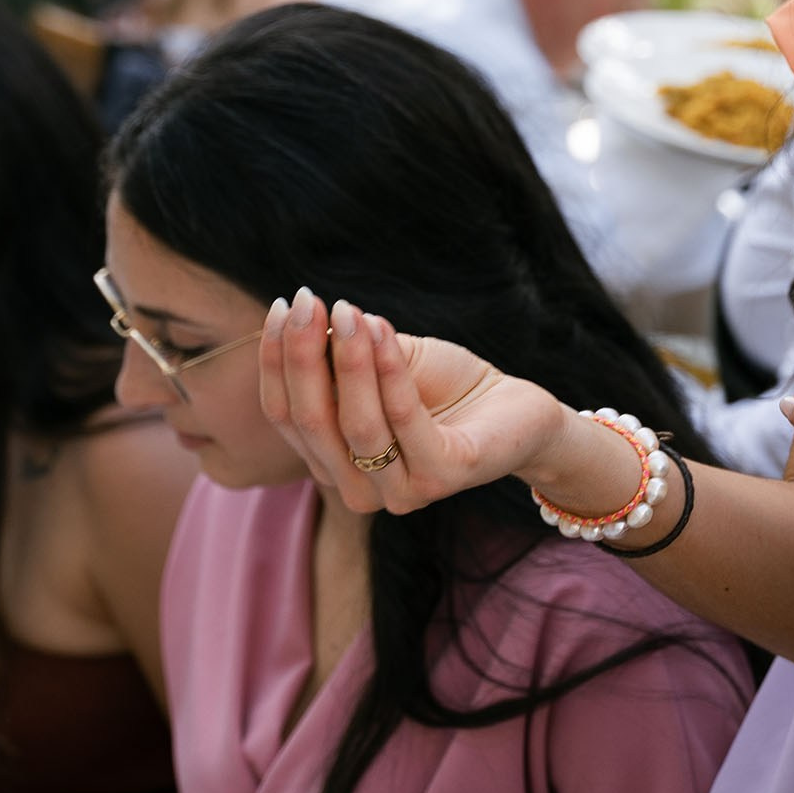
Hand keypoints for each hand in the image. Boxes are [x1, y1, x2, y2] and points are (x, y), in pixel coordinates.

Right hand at [260, 286, 564, 515]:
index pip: (285, 415)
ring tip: (348, 310)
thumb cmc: (444, 385)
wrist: (517, 410)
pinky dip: (389, 370)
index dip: (276, 361)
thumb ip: (342, 354)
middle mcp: (358, 489)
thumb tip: (304, 321)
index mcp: (333, 464)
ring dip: (349, 359)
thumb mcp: (383, 362)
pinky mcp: (442, 478)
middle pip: (311, 422)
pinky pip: (404, 419)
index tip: (281, 305)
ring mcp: (399, 491)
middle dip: (302, 356)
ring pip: (354, 424)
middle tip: (306, 301)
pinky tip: (384, 328)